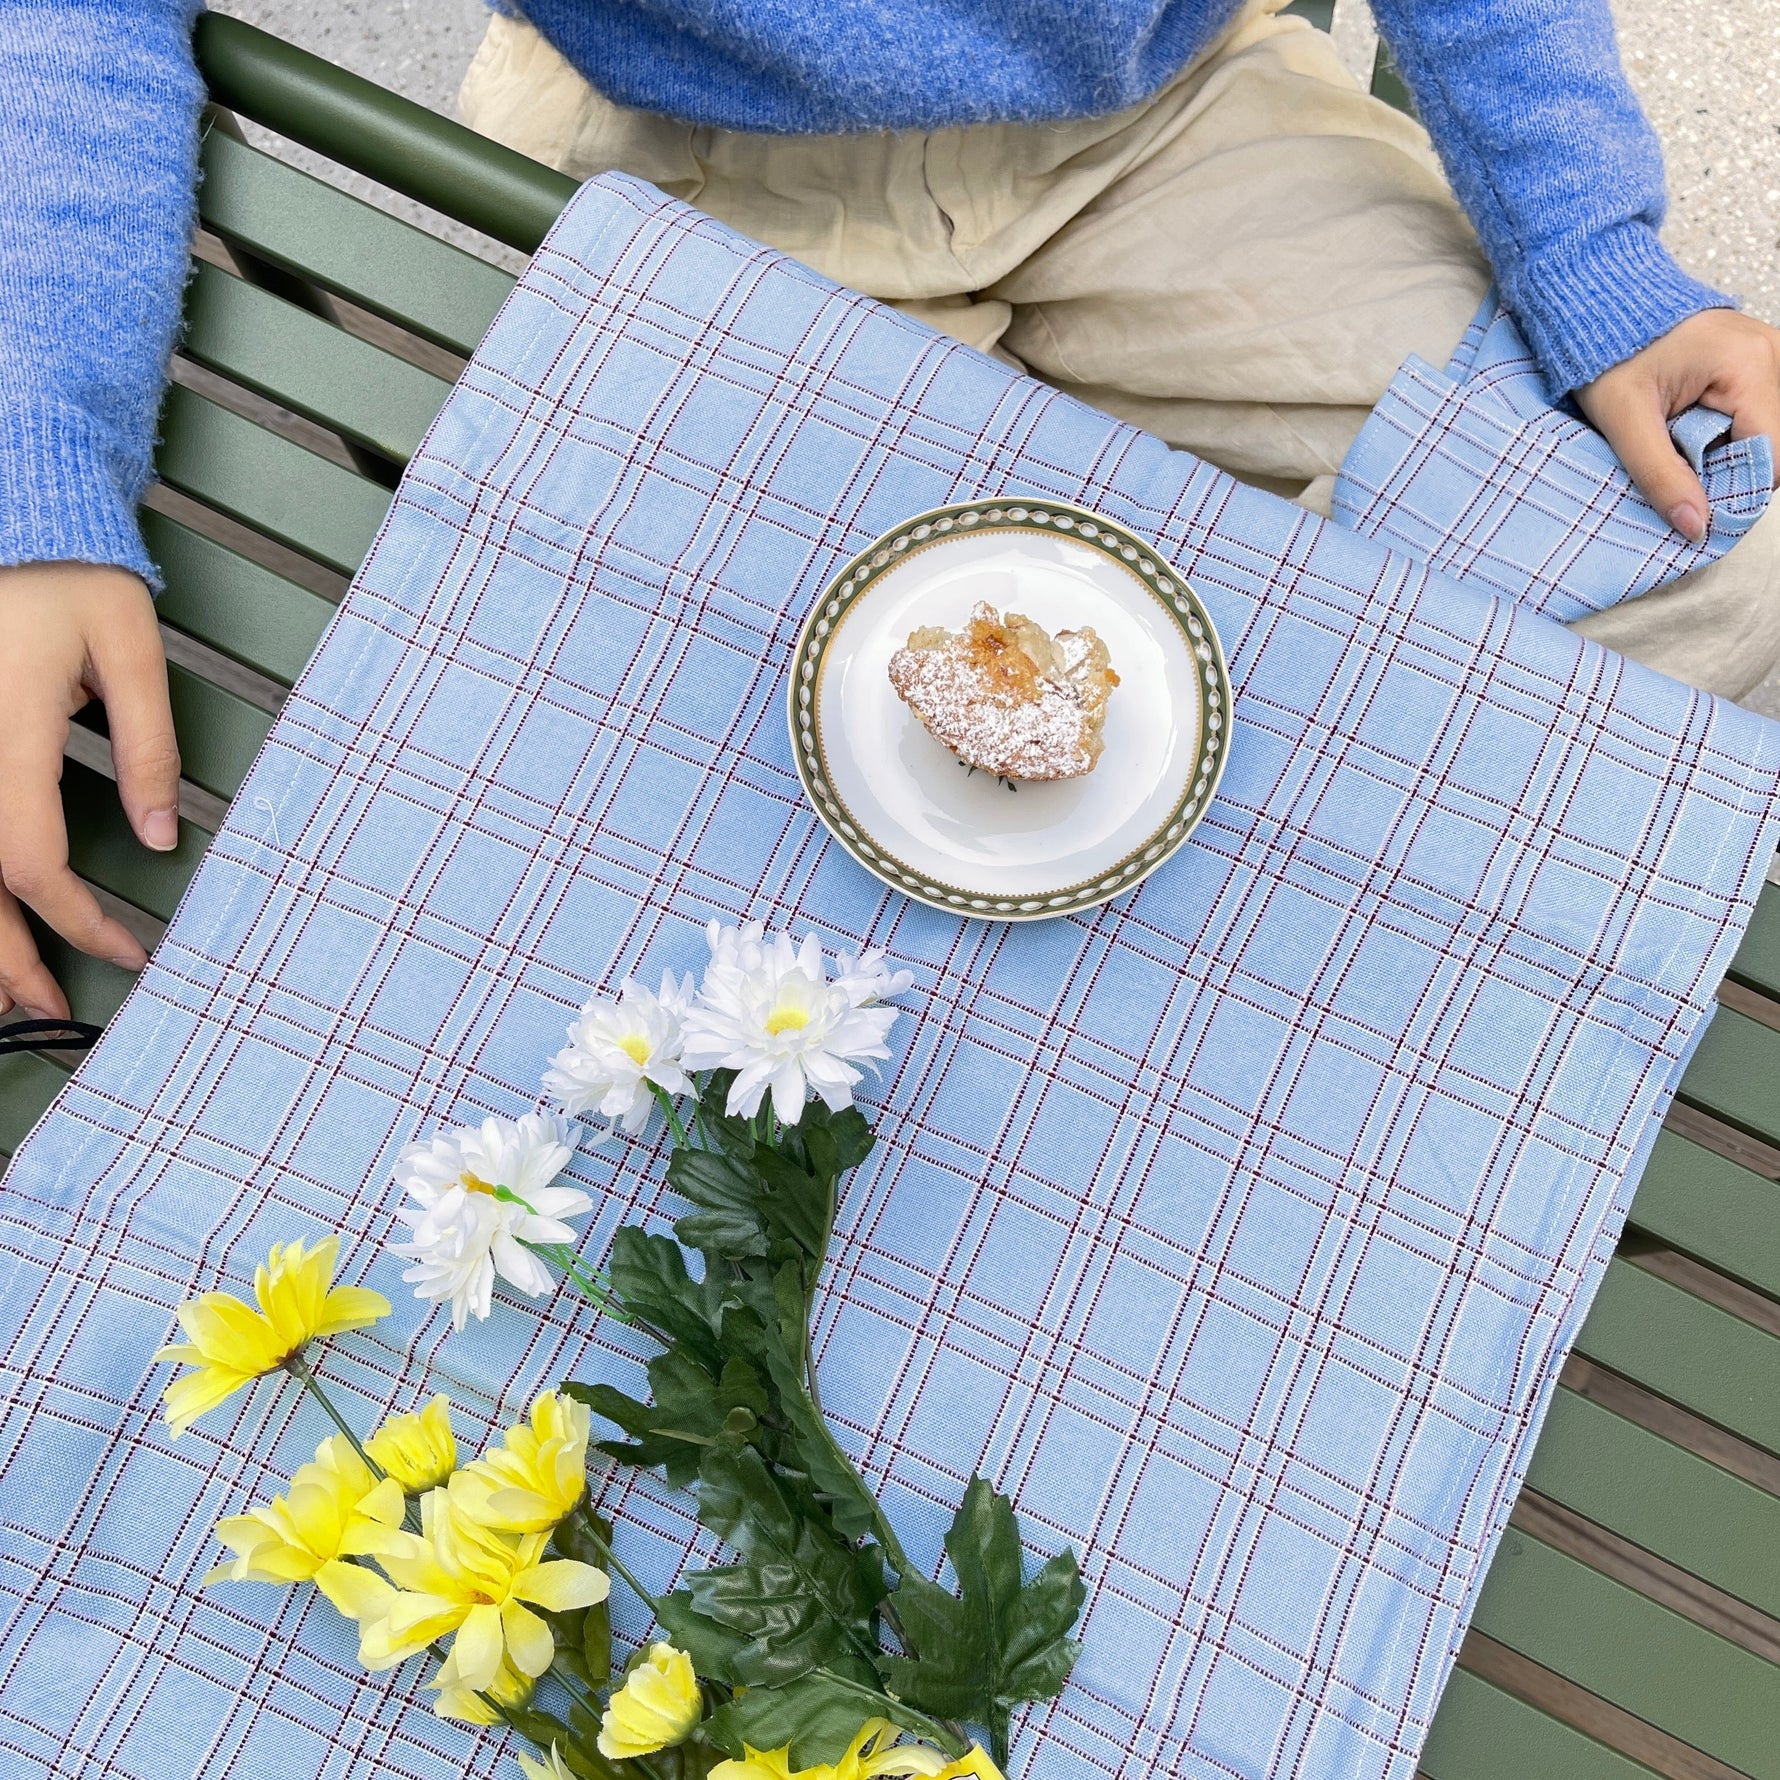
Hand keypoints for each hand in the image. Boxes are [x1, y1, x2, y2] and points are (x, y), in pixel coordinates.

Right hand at [0, 563, 179, 1021]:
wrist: (8, 513)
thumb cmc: (64, 572)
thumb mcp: (129, 646)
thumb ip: (149, 745)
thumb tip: (161, 834)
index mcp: (5, 736)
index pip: (32, 865)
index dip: (78, 922)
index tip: (126, 949)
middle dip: (3, 959)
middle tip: (39, 1012)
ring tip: (2, 990)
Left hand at [1577, 308, 1779, 540]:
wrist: (1603, 305)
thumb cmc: (1608, 354)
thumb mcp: (1624, 421)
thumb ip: (1661, 475)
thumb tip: (1696, 526)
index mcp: (1748, 365)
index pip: (1771, 455)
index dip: (1734, 488)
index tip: (1692, 499)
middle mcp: (1772, 354)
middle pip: (1774, 444)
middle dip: (1729, 468)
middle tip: (1678, 462)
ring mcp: (1769, 354)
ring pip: (1767, 432)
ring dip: (1727, 450)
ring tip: (1681, 438)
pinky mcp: (1756, 361)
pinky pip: (1757, 412)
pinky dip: (1727, 431)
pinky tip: (1692, 426)